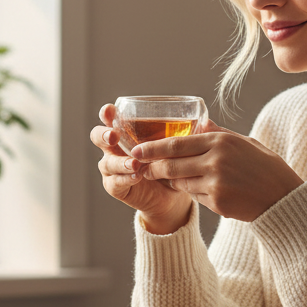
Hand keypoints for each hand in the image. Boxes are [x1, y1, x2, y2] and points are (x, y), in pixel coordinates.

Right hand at [91, 104, 192, 233]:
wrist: (173, 196)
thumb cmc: (173, 164)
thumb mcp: (177, 147)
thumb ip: (185, 134)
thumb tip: (208, 122)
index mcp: (126, 132)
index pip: (110, 118)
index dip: (107, 113)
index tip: (111, 110)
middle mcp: (115, 148)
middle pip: (98, 136)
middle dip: (104, 134)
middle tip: (114, 135)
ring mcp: (112, 168)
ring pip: (106, 162)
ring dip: (120, 161)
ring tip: (136, 163)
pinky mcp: (116, 187)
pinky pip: (115, 182)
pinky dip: (126, 178)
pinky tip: (137, 175)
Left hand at [132, 123, 303, 222]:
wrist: (283, 197)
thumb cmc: (264, 167)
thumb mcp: (244, 142)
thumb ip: (219, 134)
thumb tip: (200, 123)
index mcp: (220, 141)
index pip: (176, 143)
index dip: (152, 148)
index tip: (137, 150)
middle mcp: (215, 160)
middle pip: (171, 164)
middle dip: (153, 167)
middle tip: (142, 168)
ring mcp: (215, 182)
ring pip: (179, 182)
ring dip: (172, 181)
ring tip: (170, 179)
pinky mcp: (217, 201)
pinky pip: (194, 197)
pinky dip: (191, 193)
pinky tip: (199, 190)